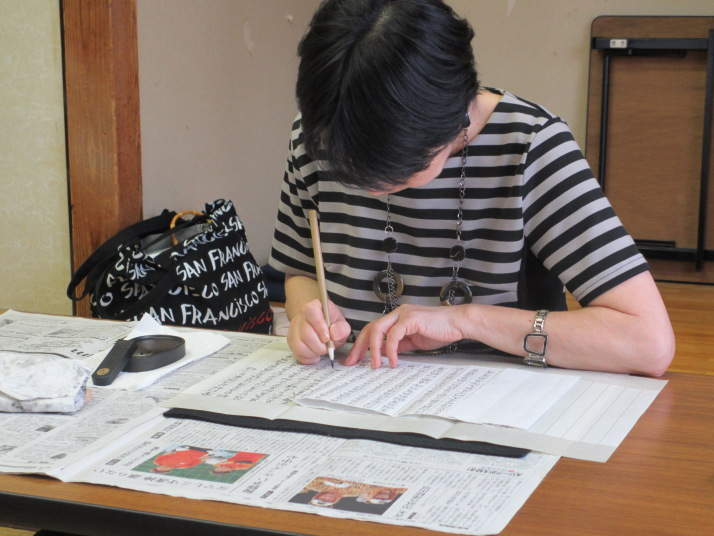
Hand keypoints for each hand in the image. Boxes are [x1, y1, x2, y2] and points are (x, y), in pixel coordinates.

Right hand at [287, 298, 350, 364]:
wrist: (319, 325)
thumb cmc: (331, 323)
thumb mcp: (341, 323)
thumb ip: (342, 328)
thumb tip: (334, 334)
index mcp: (314, 306)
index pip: (310, 311)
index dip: (319, 325)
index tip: (327, 338)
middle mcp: (300, 317)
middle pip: (305, 333)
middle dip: (319, 345)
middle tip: (327, 347)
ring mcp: (294, 329)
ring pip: (299, 345)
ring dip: (313, 352)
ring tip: (321, 350)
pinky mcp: (291, 341)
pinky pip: (297, 353)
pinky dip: (308, 358)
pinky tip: (315, 354)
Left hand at [344, 304, 464, 368]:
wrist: (457, 323)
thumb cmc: (439, 331)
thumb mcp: (413, 341)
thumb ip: (398, 345)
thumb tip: (382, 354)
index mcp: (397, 318)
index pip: (372, 329)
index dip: (362, 344)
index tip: (355, 359)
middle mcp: (397, 313)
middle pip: (370, 328)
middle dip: (360, 347)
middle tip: (353, 362)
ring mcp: (403, 314)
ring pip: (378, 330)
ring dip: (373, 350)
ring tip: (375, 366)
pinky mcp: (410, 318)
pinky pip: (393, 335)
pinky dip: (390, 350)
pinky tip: (392, 362)